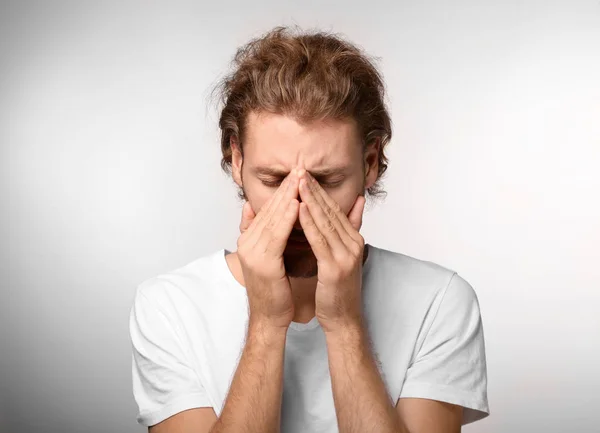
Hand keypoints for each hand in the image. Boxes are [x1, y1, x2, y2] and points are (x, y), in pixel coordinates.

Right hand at [237, 170, 300, 329]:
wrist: (270, 318)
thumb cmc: (275, 289)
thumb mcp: (269, 255)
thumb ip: (265, 232)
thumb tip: (255, 208)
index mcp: (249, 239)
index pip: (267, 208)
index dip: (282, 190)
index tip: (297, 173)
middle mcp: (247, 242)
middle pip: (269, 209)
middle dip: (286, 188)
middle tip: (300, 167)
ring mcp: (252, 252)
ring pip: (273, 218)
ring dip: (288, 197)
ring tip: (300, 179)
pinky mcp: (263, 262)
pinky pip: (277, 234)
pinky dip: (287, 218)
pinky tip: (298, 204)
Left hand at [297, 172, 366, 332]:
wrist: (343, 319)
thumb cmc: (337, 289)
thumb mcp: (343, 256)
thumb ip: (347, 230)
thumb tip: (357, 203)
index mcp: (354, 239)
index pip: (335, 209)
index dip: (319, 191)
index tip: (304, 175)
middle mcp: (353, 243)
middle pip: (331, 211)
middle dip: (314, 190)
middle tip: (300, 170)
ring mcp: (346, 255)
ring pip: (325, 221)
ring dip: (310, 200)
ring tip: (298, 182)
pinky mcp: (335, 267)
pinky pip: (319, 239)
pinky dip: (309, 222)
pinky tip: (299, 208)